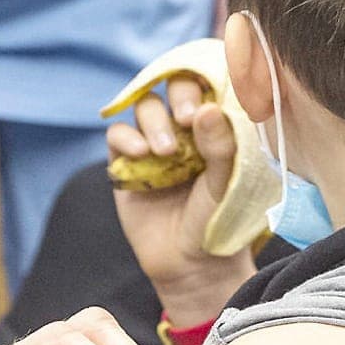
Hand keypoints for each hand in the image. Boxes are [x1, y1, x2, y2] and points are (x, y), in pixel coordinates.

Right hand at [106, 79, 254, 322]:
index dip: (205, 81)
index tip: (208, 102)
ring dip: (154, 122)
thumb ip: (220, 146)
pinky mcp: (126, 161)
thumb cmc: (219, 219)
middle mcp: (184, 126)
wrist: (192, 263)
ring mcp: (153, 141)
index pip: (208, 82)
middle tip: (187, 119)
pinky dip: (127, 137)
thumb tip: (207, 109)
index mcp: (215, 123)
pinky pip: (118, 134)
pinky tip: (140, 154)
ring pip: (145, 107)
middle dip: (179, 96)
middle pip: (173, 85)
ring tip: (165, 152)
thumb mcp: (226, 182)